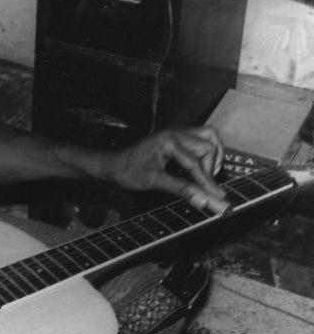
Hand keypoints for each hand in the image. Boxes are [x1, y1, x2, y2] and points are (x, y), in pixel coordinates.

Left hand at [107, 127, 228, 212]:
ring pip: (208, 136)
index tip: (219, 197)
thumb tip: (203, 200)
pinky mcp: (176, 137)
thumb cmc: (128, 171)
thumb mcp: (154, 181)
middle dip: (210, 167)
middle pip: (208, 146)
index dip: (207, 183)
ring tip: (205, 174)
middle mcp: (174, 133)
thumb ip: (181, 189)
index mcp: (167, 141)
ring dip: (213, 155)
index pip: (195, 163)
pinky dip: (206, 152)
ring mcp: (176, 133)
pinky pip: (201, 138)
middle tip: (205, 185)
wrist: (113, 164)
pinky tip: (199, 167)